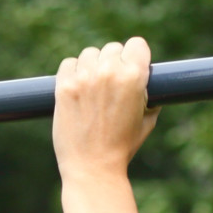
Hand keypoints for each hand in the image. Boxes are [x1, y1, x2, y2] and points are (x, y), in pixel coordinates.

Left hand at [52, 38, 157, 180]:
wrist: (93, 168)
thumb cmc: (122, 147)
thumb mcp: (148, 120)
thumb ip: (148, 95)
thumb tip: (147, 82)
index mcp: (134, 77)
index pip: (136, 44)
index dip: (135, 56)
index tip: (131, 67)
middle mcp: (109, 72)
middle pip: (112, 48)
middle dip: (113, 63)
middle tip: (110, 85)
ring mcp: (84, 78)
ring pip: (90, 54)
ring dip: (92, 66)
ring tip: (93, 88)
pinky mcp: (64, 87)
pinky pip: (68, 64)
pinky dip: (73, 72)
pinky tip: (77, 88)